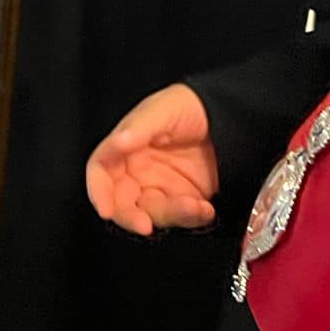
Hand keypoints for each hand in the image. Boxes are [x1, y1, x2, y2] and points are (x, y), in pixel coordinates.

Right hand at [86, 84, 219, 236]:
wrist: (231, 115)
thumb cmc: (191, 105)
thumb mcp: (163, 110)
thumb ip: (138, 127)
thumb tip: (117, 142)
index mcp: (125, 147)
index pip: (101, 171)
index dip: (98, 191)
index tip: (105, 209)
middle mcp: (139, 171)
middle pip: (121, 202)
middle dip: (130, 217)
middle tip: (144, 225)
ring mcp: (162, 187)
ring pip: (154, 214)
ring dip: (172, 214)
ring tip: (194, 205)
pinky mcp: (186, 200)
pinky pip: (183, 218)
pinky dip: (193, 218)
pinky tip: (205, 207)